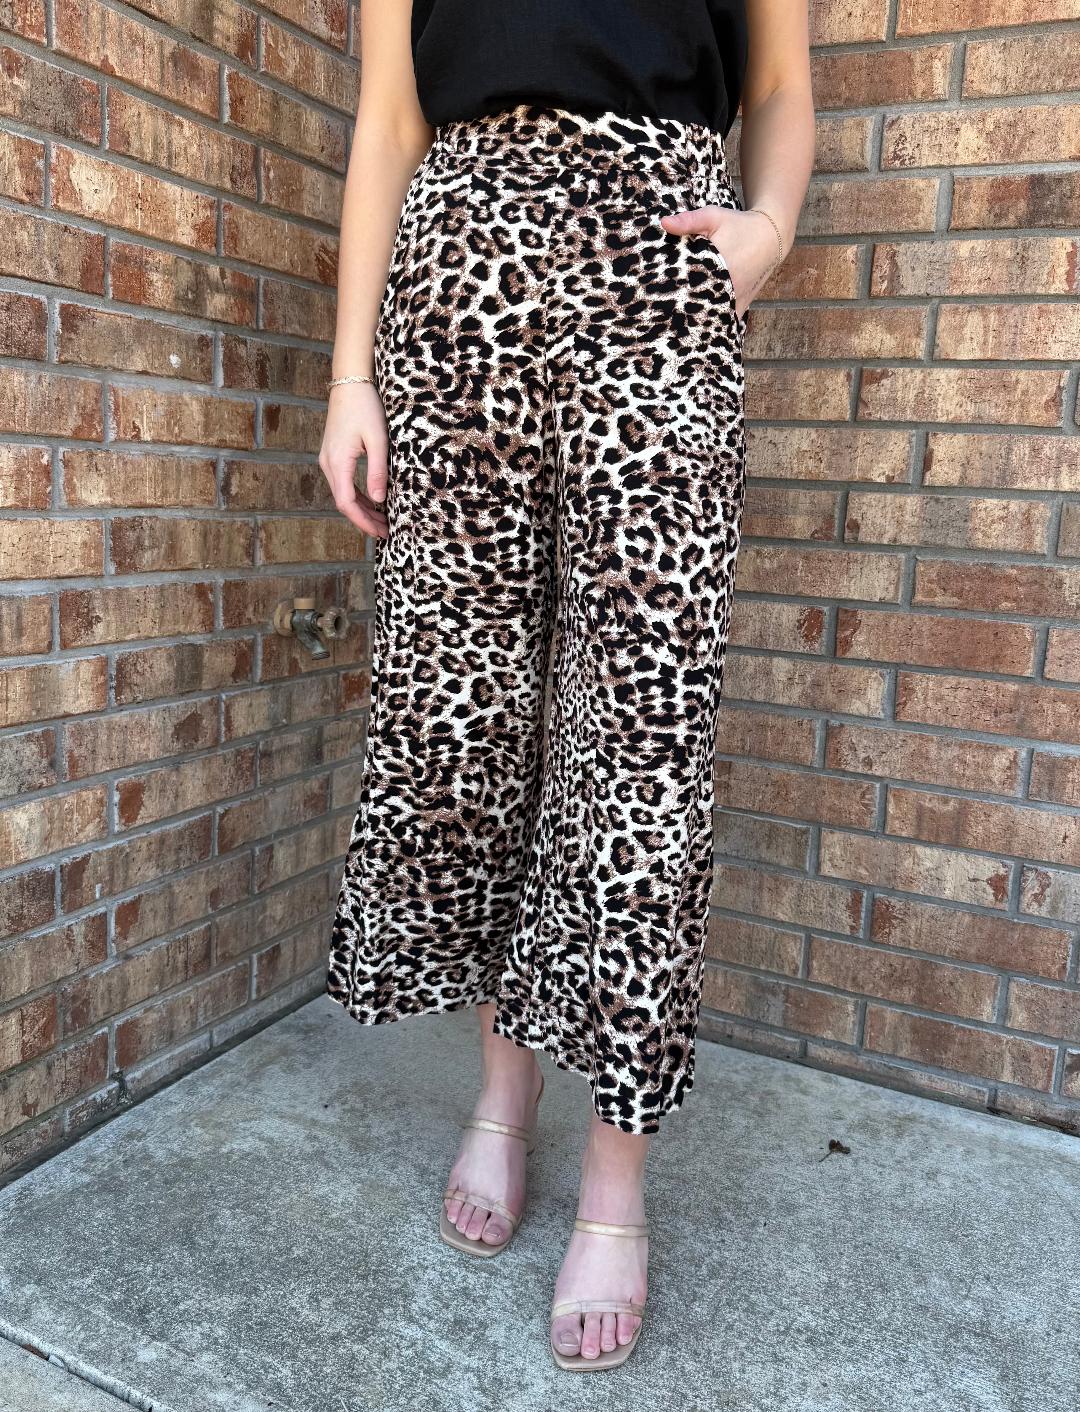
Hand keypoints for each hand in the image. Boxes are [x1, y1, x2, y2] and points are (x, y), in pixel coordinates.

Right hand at [318, 381, 388, 539]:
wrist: (349, 383)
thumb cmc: (365, 407)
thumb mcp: (378, 440)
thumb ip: (377, 471)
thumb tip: (380, 501)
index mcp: (337, 463)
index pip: (347, 503)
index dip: (363, 522)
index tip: (380, 533)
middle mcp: (328, 464)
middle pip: (344, 502)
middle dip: (365, 519)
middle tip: (386, 532)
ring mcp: (328, 459)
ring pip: (343, 493)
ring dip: (362, 509)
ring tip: (382, 521)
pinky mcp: (333, 455)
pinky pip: (344, 482)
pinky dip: (358, 495)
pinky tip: (373, 501)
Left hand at [660, 206, 778, 320]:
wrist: (770, 237)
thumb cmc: (739, 225)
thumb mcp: (714, 217)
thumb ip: (689, 221)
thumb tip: (664, 223)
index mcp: (719, 268)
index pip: (688, 289)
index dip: (671, 295)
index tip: (656, 299)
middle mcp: (730, 289)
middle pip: (697, 309)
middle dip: (680, 311)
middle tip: (660, 314)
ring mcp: (736, 302)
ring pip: (710, 319)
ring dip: (694, 321)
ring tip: (673, 325)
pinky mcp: (740, 308)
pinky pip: (722, 322)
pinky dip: (710, 324)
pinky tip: (695, 326)